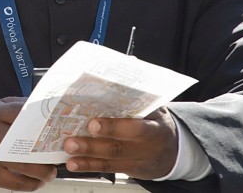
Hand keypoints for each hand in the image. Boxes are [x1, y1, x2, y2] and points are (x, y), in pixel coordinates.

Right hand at [0, 97, 56, 190]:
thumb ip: (17, 106)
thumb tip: (44, 107)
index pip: (19, 112)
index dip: (39, 118)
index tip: (55, 124)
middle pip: (24, 142)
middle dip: (45, 152)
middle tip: (57, 155)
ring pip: (23, 166)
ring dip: (42, 172)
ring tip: (50, 172)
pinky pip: (15, 183)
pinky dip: (31, 185)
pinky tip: (37, 182)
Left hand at [63, 107, 177, 178]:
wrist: (174, 152)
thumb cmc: (158, 123)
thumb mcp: (156, 109)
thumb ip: (140, 98)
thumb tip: (121, 73)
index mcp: (154, 130)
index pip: (135, 129)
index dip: (114, 128)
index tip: (93, 123)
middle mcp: (146, 149)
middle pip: (117, 148)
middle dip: (92, 145)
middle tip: (71, 141)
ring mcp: (136, 162)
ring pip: (109, 161)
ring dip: (86, 157)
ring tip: (68, 150)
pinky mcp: (127, 169)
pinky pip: (107, 168)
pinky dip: (88, 166)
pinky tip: (73, 163)